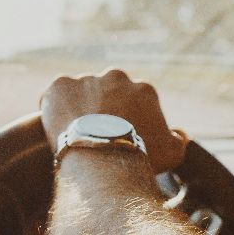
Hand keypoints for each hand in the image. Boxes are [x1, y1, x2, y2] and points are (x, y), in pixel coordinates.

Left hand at [40, 69, 187, 172]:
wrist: (103, 157)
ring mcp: (87, 79)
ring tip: (75, 134)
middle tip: (96, 135)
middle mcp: (117, 77)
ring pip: (81, 93)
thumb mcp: (173, 153)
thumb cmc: (141, 157)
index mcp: (144, 89)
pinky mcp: (60, 85)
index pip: (134, 101)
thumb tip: (179, 132)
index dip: (127, 120)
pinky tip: (58, 129)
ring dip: (79, 108)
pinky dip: (54, 109)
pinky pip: (55, 97)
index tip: (118, 136)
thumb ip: (179, 139)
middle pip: (108, 92)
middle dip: (103, 108)